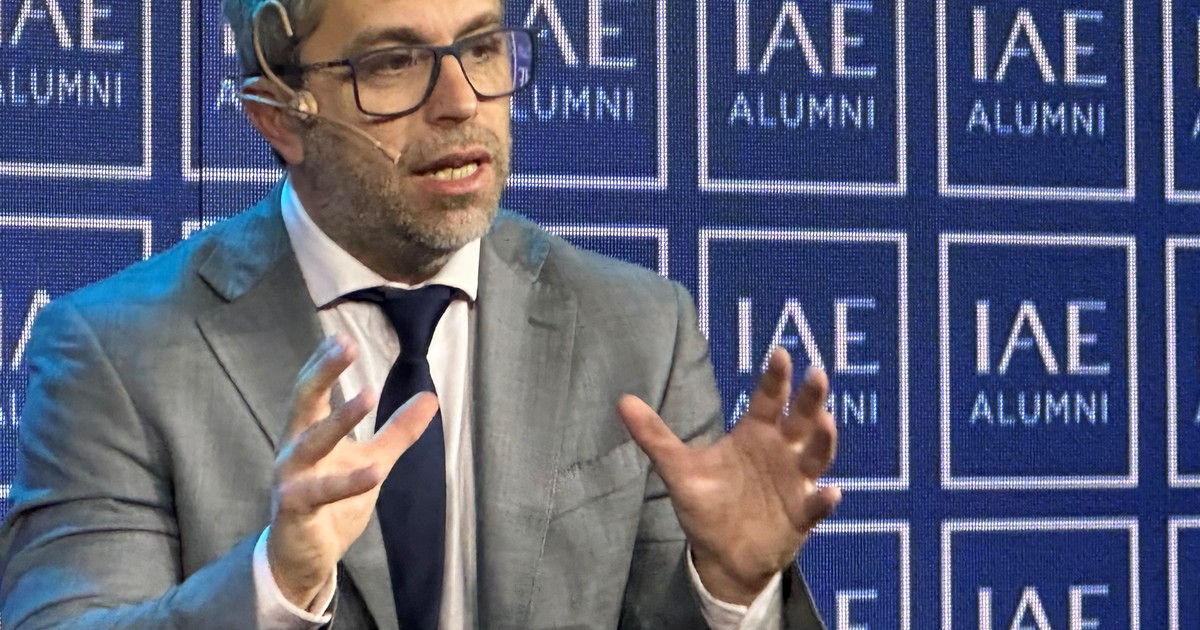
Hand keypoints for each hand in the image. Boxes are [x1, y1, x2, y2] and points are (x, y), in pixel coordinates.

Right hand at [267, 335, 437, 608]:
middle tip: (344, 343)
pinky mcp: (296, 509)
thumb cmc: (330, 502)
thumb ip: (398, 431)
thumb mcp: (372, 460)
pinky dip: (349, 482)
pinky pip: (322, 492)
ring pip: (312, 442)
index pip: (312, 390)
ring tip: (368, 394)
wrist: (303, 557)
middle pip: (304, 402)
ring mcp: (292, 478)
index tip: (341, 336)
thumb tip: (430, 397)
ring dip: (340, 418)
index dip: (324, 363)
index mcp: (307, 433)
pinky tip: (374, 471)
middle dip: (323, 372)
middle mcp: (294, 449)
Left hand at [617, 347, 840, 604]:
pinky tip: (829, 493)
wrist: (722, 555)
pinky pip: (816, 506)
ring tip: (824, 422)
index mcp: (755, 433)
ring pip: (816, 456)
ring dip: (822, 440)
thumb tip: (622, 400)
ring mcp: (795, 483)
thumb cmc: (706, 504)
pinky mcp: (802, 515)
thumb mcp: (678, 469)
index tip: (780, 353)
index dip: (775, 378)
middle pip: (800, 418)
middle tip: (816, 374)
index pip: (768, 399)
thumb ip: (654, 435)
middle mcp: (781, 451)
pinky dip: (824, 500)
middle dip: (809, 398)